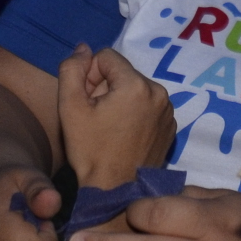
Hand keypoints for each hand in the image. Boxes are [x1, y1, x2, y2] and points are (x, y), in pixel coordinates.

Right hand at [56, 44, 175, 186]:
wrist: (115, 191)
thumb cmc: (90, 151)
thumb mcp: (70, 107)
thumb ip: (72, 69)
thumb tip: (83, 49)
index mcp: (136, 85)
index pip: (106, 57)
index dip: (89, 76)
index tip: (87, 103)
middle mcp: (159, 92)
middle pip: (122, 73)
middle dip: (105, 88)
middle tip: (96, 118)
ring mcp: (168, 111)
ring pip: (134, 88)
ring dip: (119, 100)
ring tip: (109, 128)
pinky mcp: (170, 126)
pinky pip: (147, 105)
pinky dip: (134, 113)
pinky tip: (123, 135)